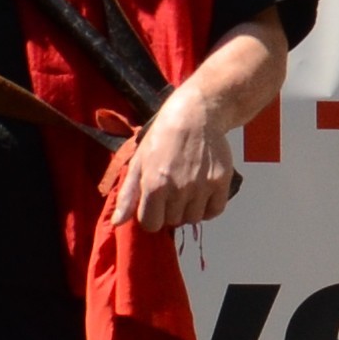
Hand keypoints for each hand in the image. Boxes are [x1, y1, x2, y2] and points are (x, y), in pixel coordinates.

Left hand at [105, 86, 243, 230]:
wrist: (195, 114)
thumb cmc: (162, 137)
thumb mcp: (138, 161)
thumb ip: (128, 195)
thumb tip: (117, 222)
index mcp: (154, 185)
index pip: (151, 224)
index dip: (151, 215)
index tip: (155, 203)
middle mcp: (178, 189)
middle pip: (173, 222)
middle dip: (170, 210)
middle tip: (172, 190)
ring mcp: (202, 187)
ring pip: (194, 218)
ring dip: (189, 209)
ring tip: (187, 189)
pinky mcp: (221, 182)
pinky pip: (215, 211)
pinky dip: (208, 207)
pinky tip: (202, 193)